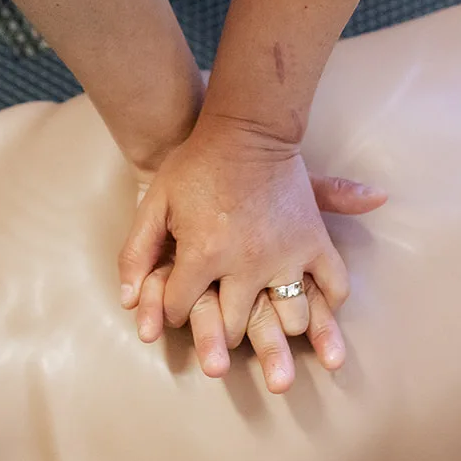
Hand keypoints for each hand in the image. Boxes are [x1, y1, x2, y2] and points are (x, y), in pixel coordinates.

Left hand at [118, 116, 385, 390]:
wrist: (246, 129)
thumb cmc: (194, 165)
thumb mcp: (154, 205)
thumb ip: (135, 254)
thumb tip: (127, 302)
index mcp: (203, 254)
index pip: (179, 309)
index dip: (171, 310)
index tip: (177, 304)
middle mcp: (247, 263)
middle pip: (232, 325)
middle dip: (220, 331)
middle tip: (221, 319)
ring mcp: (286, 254)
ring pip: (288, 318)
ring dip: (276, 326)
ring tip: (267, 318)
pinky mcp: (315, 241)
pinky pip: (334, 284)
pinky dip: (329, 301)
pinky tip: (315, 304)